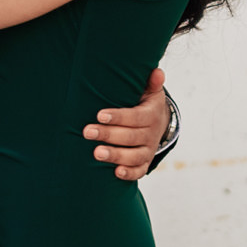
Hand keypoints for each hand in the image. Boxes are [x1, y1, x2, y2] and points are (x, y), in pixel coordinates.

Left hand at [83, 66, 169, 181]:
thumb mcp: (150, 91)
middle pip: (131, 137)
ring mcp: (148, 150)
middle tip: (87, 132)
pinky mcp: (145, 162)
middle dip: (109, 135)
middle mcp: (151, 134)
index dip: (118, 117)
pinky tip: (116, 173)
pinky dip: (130, 173)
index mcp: (151, 114)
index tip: (100, 115)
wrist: (158, 122)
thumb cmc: (144, 103)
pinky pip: (140, 170)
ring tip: (96, 153)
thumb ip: (151, 83)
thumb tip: (157, 72)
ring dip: (116, 155)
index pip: (135, 117)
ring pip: (134, 156)